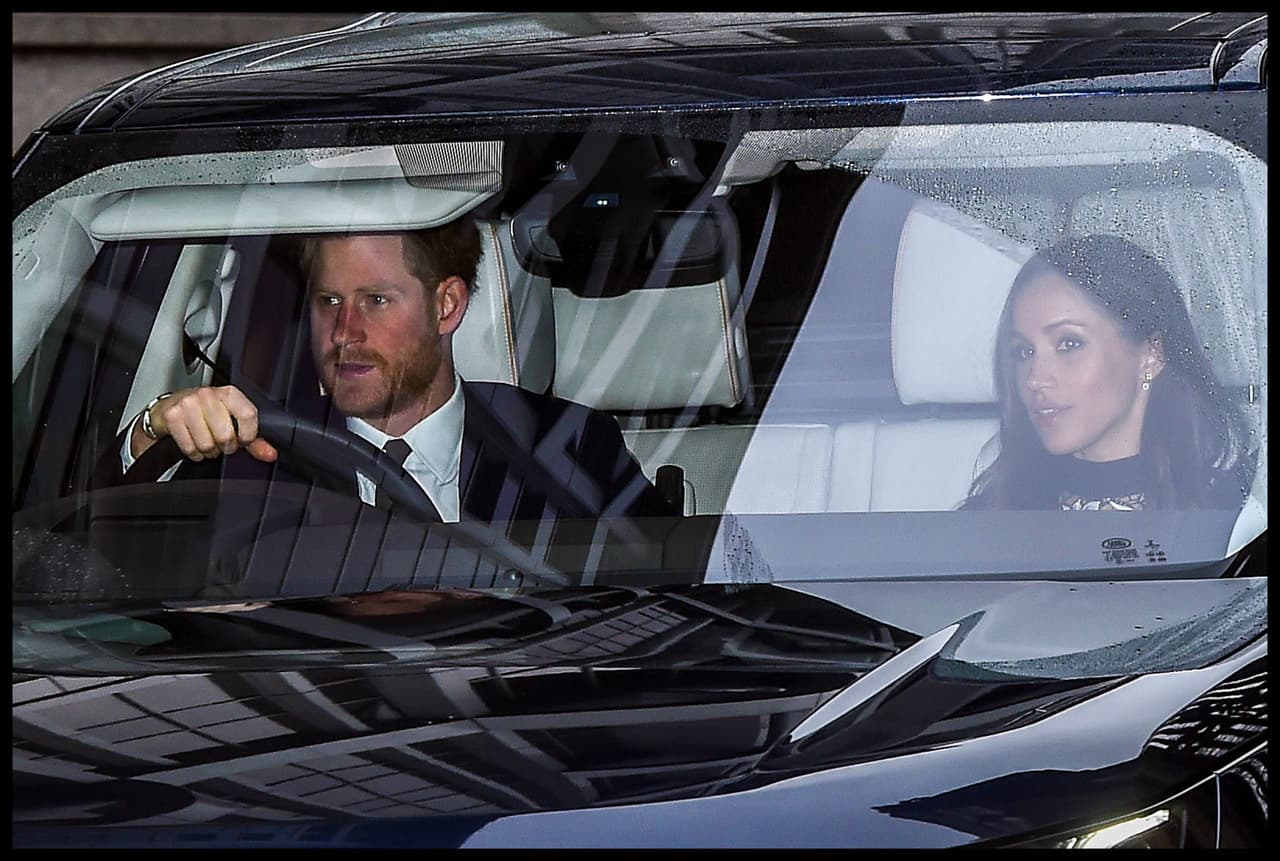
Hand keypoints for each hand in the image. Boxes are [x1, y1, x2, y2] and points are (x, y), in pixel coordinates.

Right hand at [141, 385, 277, 462]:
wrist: (171, 407)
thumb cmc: (205, 413)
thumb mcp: (232, 421)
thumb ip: (253, 439)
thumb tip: (270, 454)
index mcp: (229, 394)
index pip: (248, 415)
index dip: (248, 435)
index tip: (244, 440)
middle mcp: (209, 395)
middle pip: (226, 435)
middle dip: (225, 447)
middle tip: (222, 443)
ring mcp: (189, 404)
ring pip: (207, 444)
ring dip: (209, 451)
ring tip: (208, 442)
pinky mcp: (172, 416)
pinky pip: (190, 447)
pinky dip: (194, 453)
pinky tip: (195, 444)